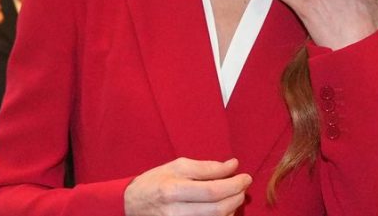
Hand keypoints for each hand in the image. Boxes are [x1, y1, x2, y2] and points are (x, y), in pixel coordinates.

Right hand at [124, 157, 250, 215]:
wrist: (131, 205)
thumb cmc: (155, 182)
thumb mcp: (177, 167)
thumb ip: (206, 167)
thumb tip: (233, 165)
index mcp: (172, 189)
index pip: (212, 190)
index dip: (234, 184)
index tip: (246, 177)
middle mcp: (175, 211)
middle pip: (217, 209)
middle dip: (236, 197)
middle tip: (243, 187)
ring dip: (231, 210)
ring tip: (233, 197)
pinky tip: (223, 210)